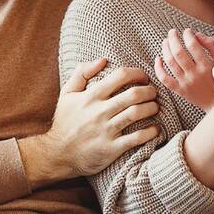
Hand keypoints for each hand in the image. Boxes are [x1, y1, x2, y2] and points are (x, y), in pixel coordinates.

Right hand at [41, 59, 160, 177]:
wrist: (57, 154)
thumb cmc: (65, 121)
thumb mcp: (67, 93)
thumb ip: (82, 72)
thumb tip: (103, 59)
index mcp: (91, 96)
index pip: (120, 76)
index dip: (137, 73)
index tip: (143, 77)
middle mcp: (100, 111)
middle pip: (134, 94)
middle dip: (149, 91)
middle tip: (153, 92)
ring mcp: (106, 130)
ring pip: (137, 113)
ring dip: (152, 108)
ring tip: (154, 107)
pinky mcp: (112, 148)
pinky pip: (136, 138)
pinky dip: (150, 132)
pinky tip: (155, 128)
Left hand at [155, 28, 213, 111]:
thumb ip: (212, 45)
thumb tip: (197, 34)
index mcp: (207, 66)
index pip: (193, 46)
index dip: (188, 35)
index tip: (187, 31)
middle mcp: (194, 75)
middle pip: (178, 53)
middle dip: (173, 38)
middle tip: (172, 32)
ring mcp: (185, 83)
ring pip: (170, 63)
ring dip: (165, 49)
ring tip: (166, 41)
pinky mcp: (179, 91)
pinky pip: (164, 79)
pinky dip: (158, 68)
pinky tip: (158, 58)